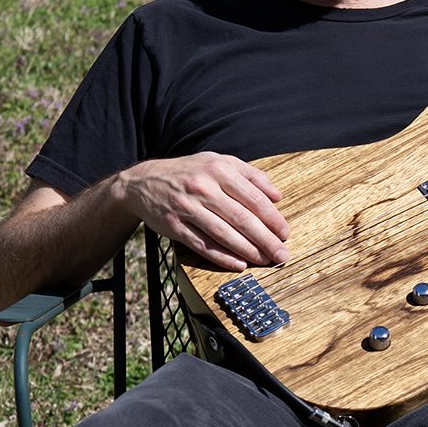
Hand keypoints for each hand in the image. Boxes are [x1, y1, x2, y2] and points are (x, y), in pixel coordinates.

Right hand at [115, 153, 289, 270]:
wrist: (142, 182)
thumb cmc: (190, 172)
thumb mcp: (218, 162)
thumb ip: (250, 175)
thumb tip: (278, 196)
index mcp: (219, 169)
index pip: (254, 197)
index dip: (272, 218)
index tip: (285, 233)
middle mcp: (204, 187)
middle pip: (242, 218)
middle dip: (265, 239)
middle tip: (281, 253)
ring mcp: (187, 207)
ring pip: (224, 233)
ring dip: (248, 251)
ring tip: (264, 261)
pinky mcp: (174, 225)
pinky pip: (202, 245)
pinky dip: (222, 257)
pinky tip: (238, 265)